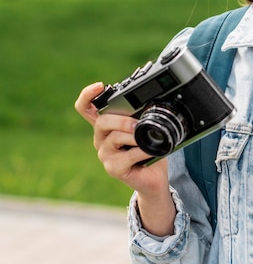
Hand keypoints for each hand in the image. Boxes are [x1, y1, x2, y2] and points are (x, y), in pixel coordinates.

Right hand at [74, 82, 168, 196]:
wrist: (154, 177)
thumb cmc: (148, 152)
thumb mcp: (143, 130)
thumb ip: (140, 118)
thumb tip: (149, 104)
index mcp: (106, 127)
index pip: (86, 108)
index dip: (87, 95)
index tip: (100, 86)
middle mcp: (101, 139)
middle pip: (102, 122)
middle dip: (122, 120)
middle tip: (138, 123)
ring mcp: (105, 154)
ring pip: (115, 137)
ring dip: (134, 136)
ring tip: (148, 138)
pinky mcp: (113, 168)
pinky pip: (128, 155)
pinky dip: (142, 150)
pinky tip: (151, 151)